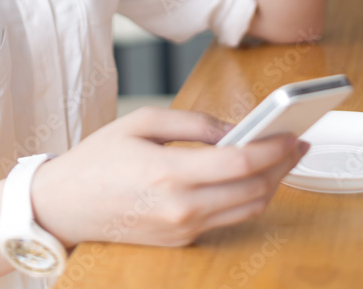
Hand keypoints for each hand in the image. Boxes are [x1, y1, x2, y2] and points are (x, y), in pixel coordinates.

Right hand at [30, 107, 307, 248]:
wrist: (64, 206)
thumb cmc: (99, 158)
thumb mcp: (142, 122)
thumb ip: (192, 123)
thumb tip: (234, 130)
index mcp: (171, 175)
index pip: (240, 165)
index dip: (273, 148)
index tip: (293, 133)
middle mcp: (182, 209)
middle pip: (253, 191)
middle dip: (282, 166)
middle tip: (298, 143)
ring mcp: (183, 230)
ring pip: (247, 210)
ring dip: (272, 185)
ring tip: (283, 159)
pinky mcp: (181, 240)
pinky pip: (228, 219)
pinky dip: (248, 198)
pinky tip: (254, 177)